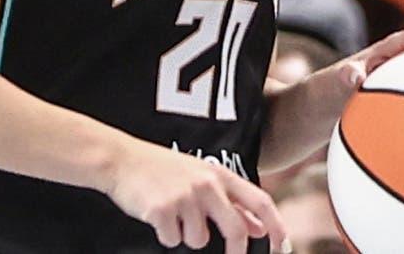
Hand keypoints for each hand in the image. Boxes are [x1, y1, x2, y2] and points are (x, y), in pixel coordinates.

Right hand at [104, 139, 285, 253]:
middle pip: (236, 230)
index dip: (275, 226)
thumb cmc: (162, 169)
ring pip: (199, 240)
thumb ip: (231, 201)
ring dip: (187, 237)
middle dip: (236, 252)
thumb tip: (259, 227)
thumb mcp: (201, 177)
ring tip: (173, 216)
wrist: (121, 159)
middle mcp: (206, 184)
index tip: (282, 246)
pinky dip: (165, 235)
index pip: (260, 200)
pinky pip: (172, 240)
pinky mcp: (163, 210)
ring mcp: (184, 196)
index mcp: (219, 175)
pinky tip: (156, 215)